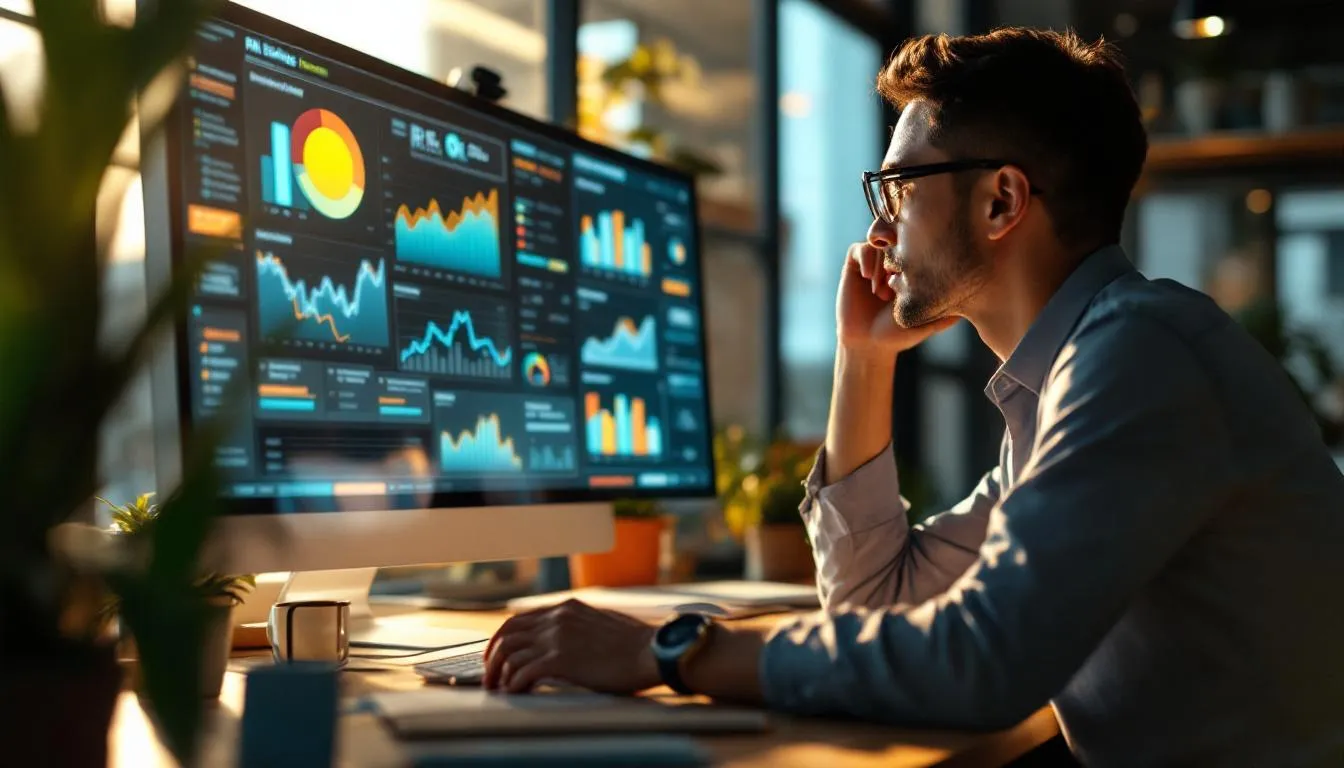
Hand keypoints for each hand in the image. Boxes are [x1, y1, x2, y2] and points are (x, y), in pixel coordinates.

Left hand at [483, 599, 659, 693]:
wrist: (651, 651)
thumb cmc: (635, 644)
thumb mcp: (601, 622)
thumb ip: (578, 626)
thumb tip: (567, 641)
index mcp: (566, 607)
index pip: (519, 619)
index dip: (502, 639)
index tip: (496, 655)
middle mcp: (556, 618)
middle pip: (507, 634)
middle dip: (492, 657)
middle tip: (489, 676)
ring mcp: (556, 637)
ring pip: (509, 653)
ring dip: (498, 674)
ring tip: (498, 689)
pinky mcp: (559, 660)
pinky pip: (522, 672)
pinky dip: (513, 684)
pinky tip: (515, 693)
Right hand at [837, 242, 957, 353]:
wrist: (868, 344)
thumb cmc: (899, 334)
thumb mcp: (928, 321)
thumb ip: (948, 312)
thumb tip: (978, 302)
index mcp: (913, 268)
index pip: (919, 243)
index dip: (920, 253)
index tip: (917, 279)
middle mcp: (894, 261)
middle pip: (900, 236)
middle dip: (900, 254)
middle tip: (898, 279)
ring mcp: (874, 261)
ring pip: (880, 243)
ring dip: (882, 266)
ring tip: (882, 293)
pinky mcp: (854, 264)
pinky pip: (861, 248)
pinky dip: (867, 261)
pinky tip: (869, 280)